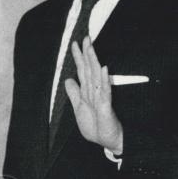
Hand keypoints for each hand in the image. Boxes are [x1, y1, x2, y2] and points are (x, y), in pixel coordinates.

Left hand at [65, 38, 123, 153]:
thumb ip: (74, 94)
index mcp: (87, 92)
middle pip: (90, 69)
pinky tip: (104, 70)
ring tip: (91, 48)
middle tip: (85, 38)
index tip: (75, 43)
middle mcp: (94, 91)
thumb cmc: (96, 126)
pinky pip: (105, 92)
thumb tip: (68, 79)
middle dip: (87, 53)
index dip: (79, 57)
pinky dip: (104, 80)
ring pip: (96, 76)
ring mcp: (101, 98)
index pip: (83, 70)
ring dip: (94, 61)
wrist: (108, 140)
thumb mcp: (79, 109)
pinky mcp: (107, 107)